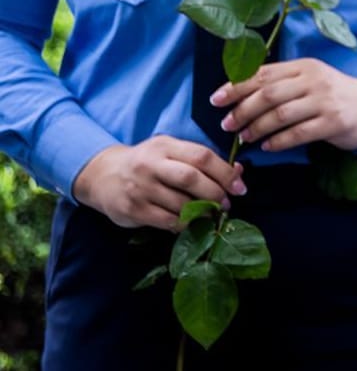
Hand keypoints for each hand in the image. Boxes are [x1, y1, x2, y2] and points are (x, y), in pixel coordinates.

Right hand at [72, 137, 245, 230]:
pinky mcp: (133, 209)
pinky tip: (191, 222)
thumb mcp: (171, 152)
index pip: (201, 156)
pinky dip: (184, 224)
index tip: (239, 186)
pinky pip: (166, 220)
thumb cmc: (147, 163)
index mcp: (165, 146)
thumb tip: (238, 172)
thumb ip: (201, 161)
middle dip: (215, 193)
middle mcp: (151, 164)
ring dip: (202, 212)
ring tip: (212, 214)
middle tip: (226, 203)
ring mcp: (140, 188)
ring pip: (180, 203)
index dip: (225, 172)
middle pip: (191, 178)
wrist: (102, 175)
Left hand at [211, 59, 356, 151]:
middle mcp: (313, 80)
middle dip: (243, 110)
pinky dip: (278, 141)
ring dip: (257, 127)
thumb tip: (241, 95)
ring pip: (281, 114)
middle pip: (269, 94)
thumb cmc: (333, 94)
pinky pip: (298, 133)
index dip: (237, 86)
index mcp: (303, 66)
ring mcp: (324, 100)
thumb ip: (282, 82)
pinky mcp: (333, 121)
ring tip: (245, 137)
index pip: (263, 73)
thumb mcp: (310, 79)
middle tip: (227, 124)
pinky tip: (268, 147)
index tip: (216, 100)